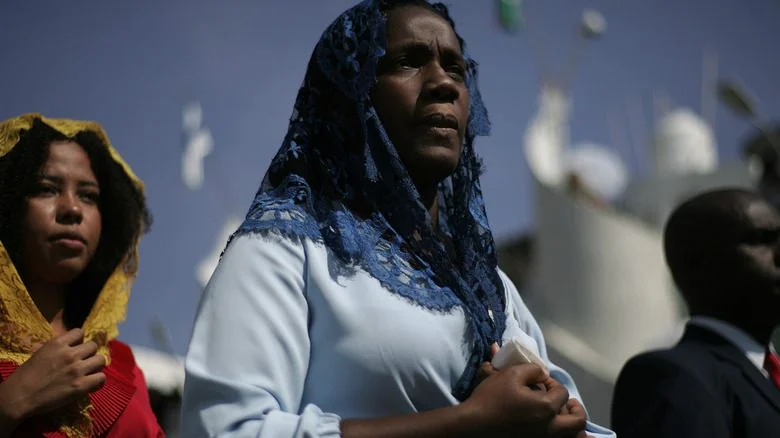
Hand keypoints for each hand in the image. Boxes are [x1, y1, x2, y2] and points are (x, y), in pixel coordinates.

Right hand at [0, 328, 105, 421]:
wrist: (20, 396)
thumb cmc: (25, 375)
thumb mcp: (41, 352)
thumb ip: (58, 348)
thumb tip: (70, 345)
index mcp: (57, 343)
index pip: (79, 332)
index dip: (79, 341)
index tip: (76, 348)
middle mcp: (70, 353)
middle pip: (93, 346)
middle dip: (89, 354)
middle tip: (83, 362)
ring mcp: (77, 369)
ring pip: (101, 360)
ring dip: (96, 366)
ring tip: (89, 373)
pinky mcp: (81, 385)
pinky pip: (101, 377)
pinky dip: (98, 381)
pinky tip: (92, 384)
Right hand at [461, 363, 585, 437]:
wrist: (473, 425)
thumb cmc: (491, 398)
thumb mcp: (511, 374)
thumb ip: (533, 370)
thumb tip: (542, 375)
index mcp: (547, 408)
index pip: (562, 393)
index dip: (552, 383)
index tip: (540, 381)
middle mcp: (550, 428)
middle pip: (578, 420)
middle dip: (575, 408)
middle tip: (565, 403)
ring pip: (572, 437)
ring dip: (572, 425)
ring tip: (562, 417)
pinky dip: (564, 436)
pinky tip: (555, 431)